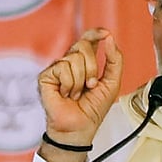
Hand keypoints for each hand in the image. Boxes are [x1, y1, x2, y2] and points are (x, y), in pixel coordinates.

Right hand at [38, 28, 122, 161]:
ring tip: (77, 94)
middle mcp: (70, 62)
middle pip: (83, 45)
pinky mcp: (46, 76)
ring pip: (74, 58)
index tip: (106, 35)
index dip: (95, 33)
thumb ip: (115, 60)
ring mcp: (57, 68)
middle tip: (91, 86)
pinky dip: (70, 84)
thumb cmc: (93, 109)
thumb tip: (110, 38)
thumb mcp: (112, 83)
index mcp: (85, 62)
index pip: (88, 39)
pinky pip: (63, 68)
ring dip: (81, 80)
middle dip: (93, 68)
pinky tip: (66, 94)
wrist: (80, 127)